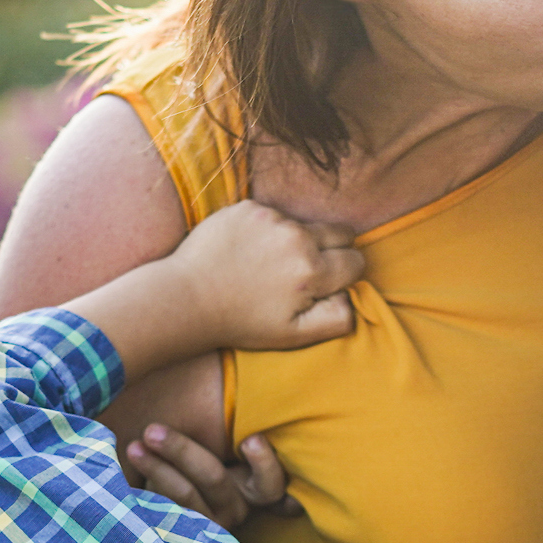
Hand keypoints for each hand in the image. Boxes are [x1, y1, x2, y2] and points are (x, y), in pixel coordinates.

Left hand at [123, 422, 298, 526]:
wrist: (169, 506)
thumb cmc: (199, 461)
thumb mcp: (219, 446)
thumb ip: (222, 428)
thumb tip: (217, 361)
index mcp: (253, 489)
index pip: (270, 485)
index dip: (264, 465)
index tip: (250, 440)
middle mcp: (235, 509)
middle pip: (213, 479)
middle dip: (181, 451)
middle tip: (152, 430)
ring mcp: (207, 526)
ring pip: (183, 496)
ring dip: (156, 467)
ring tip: (132, 447)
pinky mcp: (181, 535)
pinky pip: (162, 512)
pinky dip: (145, 485)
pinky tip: (127, 469)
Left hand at [166, 199, 366, 352]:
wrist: (186, 298)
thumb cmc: (241, 321)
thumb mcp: (293, 335)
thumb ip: (336, 318)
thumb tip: (352, 297)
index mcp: (312, 271)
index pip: (356, 261)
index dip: (345, 275)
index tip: (323, 284)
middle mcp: (296, 237)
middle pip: (341, 233)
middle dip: (333, 250)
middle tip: (303, 271)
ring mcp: (271, 218)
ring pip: (305, 225)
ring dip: (295, 241)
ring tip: (265, 265)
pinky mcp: (248, 206)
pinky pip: (274, 214)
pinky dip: (266, 230)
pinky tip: (246, 251)